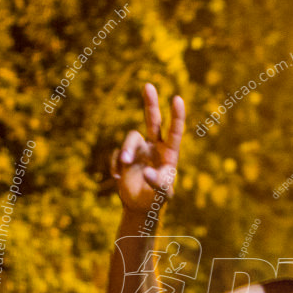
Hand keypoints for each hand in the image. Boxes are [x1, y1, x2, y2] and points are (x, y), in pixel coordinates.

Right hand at [110, 83, 184, 212]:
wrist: (140, 206)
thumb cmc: (156, 199)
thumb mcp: (162, 194)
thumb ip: (159, 184)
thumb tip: (148, 172)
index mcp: (169, 154)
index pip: (174, 132)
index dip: (176, 116)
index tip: (177, 99)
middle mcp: (155, 147)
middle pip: (153, 121)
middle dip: (150, 103)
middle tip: (148, 85)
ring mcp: (139, 150)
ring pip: (131, 138)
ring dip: (127, 149)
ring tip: (125, 163)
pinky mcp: (124, 156)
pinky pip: (117, 153)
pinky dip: (115, 164)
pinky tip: (118, 178)